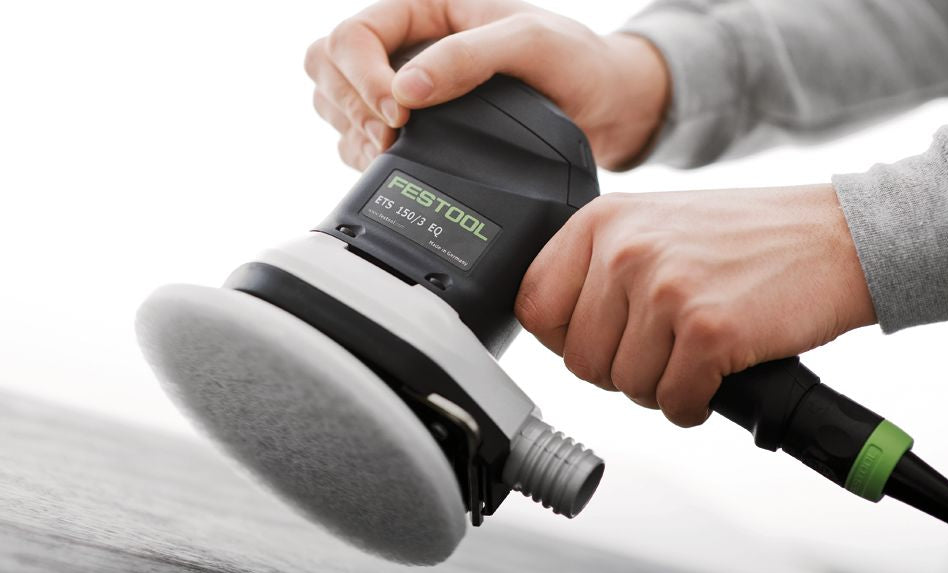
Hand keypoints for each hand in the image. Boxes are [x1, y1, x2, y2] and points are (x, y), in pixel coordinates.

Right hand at [304, 0, 668, 170]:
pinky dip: (363, 154)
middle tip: (393, 133)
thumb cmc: (574, 59)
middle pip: (326, 63)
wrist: (601, 105)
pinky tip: (396, 162)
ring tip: (395, 148)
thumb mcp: (528, 43)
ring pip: (333, 102)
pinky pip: (355, 138)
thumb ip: (467, 58)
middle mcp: (405, 42)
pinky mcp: (410, 126)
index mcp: (424, 7)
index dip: (362, 76)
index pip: (353, 35)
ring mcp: (403, 85)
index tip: (398, 112)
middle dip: (351, 103)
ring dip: (352, 129)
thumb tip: (406, 90)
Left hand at [514, 185, 875, 426]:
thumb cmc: (749, 239)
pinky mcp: (707, 329)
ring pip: (625, 386)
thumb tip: (560, 329)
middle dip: (621, 370)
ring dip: (661, 386)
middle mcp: (626, 249)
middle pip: (579, 359)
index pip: (534, 304)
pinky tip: (715, 377)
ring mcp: (665, 288)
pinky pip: (673, 402)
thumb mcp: (654, 226)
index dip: (565, 338)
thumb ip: (601, 267)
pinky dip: (694, 404)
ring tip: (694, 355)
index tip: (600, 340)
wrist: (837, 237)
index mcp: (602, 221)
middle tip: (663, 352)